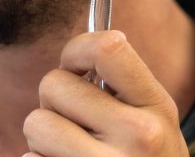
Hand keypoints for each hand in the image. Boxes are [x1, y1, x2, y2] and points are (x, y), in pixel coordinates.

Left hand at [22, 30, 187, 156]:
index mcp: (158, 109)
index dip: (77, 51)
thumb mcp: (151, 122)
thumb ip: (120, 86)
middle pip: (53, 84)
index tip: (77, 67)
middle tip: (80, 130)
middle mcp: (139, 137)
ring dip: (44, 140)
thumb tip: (75, 51)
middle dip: (56, 105)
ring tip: (73, 155)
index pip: (107, 48)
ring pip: (36, 123)